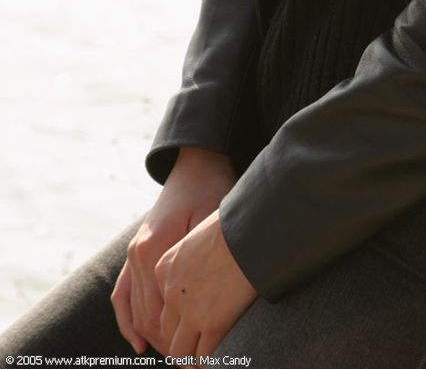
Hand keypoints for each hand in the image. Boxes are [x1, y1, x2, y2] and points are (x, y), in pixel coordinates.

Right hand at [111, 146, 237, 353]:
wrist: (196, 164)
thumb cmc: (212, 190)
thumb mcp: (214, 219)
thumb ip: (205, 256)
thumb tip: (210, 295)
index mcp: (155, 249)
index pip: (162, 311)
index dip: (180, 337)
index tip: (200, 353)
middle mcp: (138, 254)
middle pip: (147, 316)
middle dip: (168, 343)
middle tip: (190, 362)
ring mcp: (133, 253)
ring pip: (135, 310)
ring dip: (151, 336)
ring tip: (175, 355)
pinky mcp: (135, 251)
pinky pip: (122, 294)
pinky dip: (127, 320)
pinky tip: (139, 344)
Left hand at [154, 208, 257, 356]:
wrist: (252, 227)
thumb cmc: (233, 225)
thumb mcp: (199, 234)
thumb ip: (191, 257)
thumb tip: (202, 268)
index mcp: (164, 268)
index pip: (160, 304)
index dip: (175, 317)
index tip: (188, 321)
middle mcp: (171, 292)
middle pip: (165, 330)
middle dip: (179, 339)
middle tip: (194, 344)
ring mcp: (190, 311)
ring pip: (179, 351)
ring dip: (189, 357)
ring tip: (201, 359)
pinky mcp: (213, 324)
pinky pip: (203, 356)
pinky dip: (208, 361)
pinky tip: (219, 358)